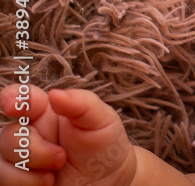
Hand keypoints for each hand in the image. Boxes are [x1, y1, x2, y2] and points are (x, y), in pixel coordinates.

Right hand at [0, 84, 136, 185]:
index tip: (15, 106)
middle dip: (33, 149)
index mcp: (46, 111)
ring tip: (53, 175)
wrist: (109, 180)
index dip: (12, 98)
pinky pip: (4, 181)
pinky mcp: (19, 180)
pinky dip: (24, 184)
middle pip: (8, 135)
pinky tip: (47, 184)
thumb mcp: (102, 120)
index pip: (20, 97)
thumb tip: (55, 93)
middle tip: (61, 157)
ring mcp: (21, 159)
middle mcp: (29, 133)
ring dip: (28, 171)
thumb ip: (82, 103)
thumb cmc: (104, 144)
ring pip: (1, 162)